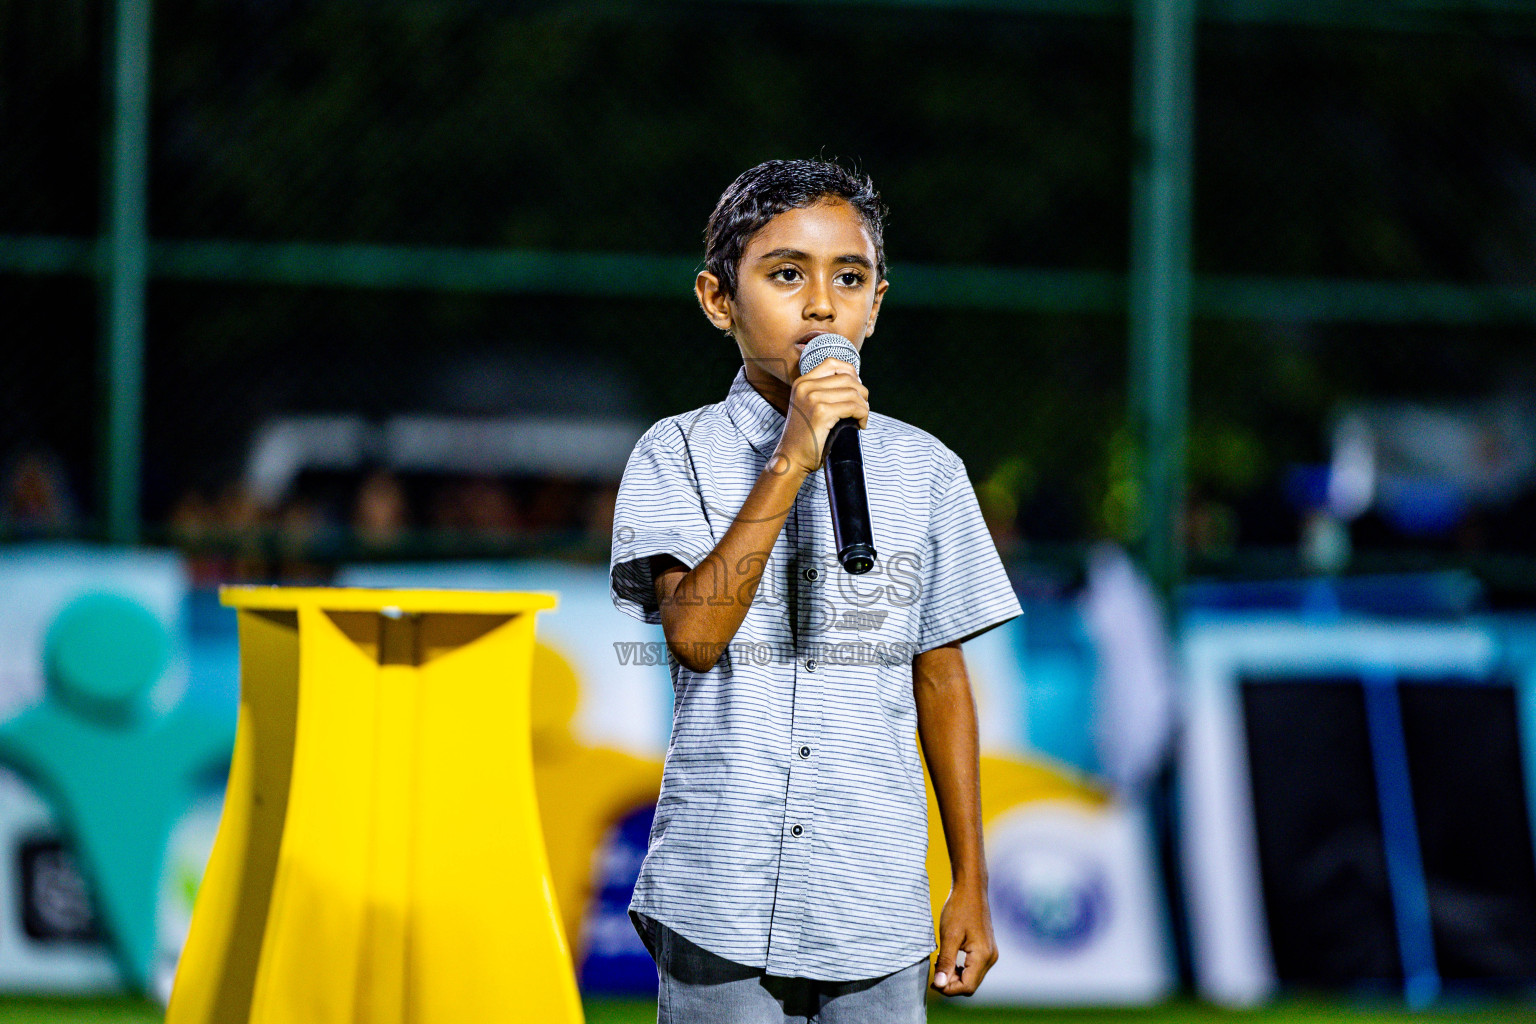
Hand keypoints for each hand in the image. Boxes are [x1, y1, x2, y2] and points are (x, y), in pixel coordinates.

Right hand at [773, 357, 867, 475]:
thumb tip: (855, 384)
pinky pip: (852, 407)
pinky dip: (862, 415)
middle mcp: (805, 386)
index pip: (832, 363)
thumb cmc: (805, 436)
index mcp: (802, 382)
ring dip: (864, 406)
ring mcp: (812, 398)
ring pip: (852, 393)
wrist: (792, 458)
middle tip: (863, 409)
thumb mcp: (808, 406)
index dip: (851, 373)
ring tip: (862, 418)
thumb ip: (823, 392)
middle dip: (861, 392)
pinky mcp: (821, 412)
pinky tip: (860, 425)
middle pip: (847, 378)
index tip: (856, 391)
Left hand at [931, 881, 996, 996]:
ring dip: (955, 976)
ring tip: (940, 963)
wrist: (971, 889)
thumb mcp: (949, 936)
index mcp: (983, 956)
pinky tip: (948, 959)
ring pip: (971, 978)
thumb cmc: (959, 909)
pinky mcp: (986, 949)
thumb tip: (939, 985)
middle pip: (970, 985)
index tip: (933, 981)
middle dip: (951, 983)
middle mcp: (991, 957)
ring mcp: (990, 954)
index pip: (967, 987)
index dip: (949, 989)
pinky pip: (973, 968)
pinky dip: (960, 969)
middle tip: (935, 971)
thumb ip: (945, 962)